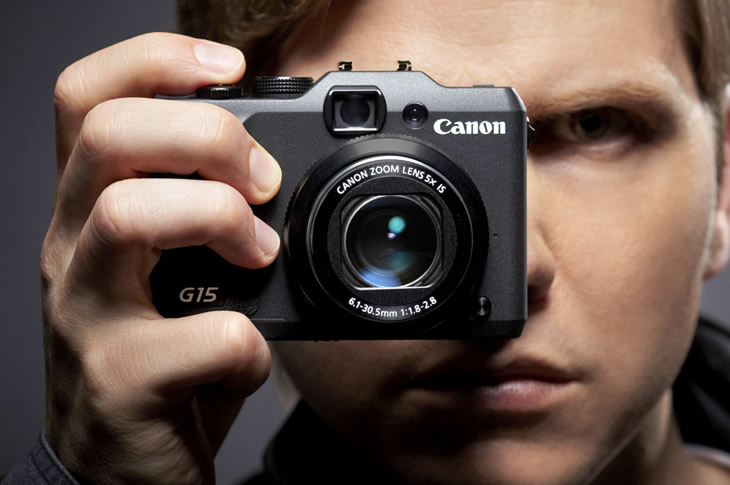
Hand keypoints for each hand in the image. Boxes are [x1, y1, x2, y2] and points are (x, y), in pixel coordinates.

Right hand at [41, 33, 278, 483]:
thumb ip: (201, 216)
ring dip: (220, 221)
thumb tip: (276, 171)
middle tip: (260, 182)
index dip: (153, 61)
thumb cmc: (157, 356)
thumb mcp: (169, 271)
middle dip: (203, 136)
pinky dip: (246, 343)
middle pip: (108, 137)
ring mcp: (87, 316)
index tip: (227, 68)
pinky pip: (201, 337)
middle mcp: (72, 251)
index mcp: (90, 212)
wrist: (120, 465)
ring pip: (128, 214)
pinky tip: (246, 357)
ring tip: (258, 256)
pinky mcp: (120, 380)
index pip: (87, 99)